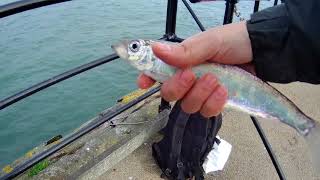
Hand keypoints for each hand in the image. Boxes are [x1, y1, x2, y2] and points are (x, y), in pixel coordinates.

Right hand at [138, 21, 253, 116]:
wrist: (261, 53)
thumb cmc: (235, 41)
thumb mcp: (210, 42)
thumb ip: (184, 51)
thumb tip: (156, 49)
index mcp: (182, 60)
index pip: (157, 71)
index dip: (147, 78)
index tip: (144, 83)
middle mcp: (188, 77)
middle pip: (169, 94)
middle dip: (179, 88)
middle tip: (193, 75)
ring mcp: (201, 92)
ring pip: (188, 106)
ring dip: (200, 94)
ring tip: (217, 80)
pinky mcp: (215, 102)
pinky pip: (206, 112)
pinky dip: (214, 103)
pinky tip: (224, 91)